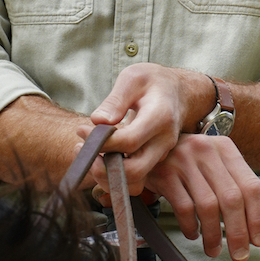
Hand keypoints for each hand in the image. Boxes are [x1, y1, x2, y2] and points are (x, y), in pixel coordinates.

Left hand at [80, 63, 209, 191]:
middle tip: (81, 148)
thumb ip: (115, 100)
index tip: (81, 130)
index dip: (101, 141)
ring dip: (105, 176)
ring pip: (133, 182)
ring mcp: (160, 155)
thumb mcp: (133, 78)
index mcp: (160, 117)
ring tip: (87, 154)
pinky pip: (134, 180)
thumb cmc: (153, 82)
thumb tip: (97, 121)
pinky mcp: (154, 162)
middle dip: (101, 166)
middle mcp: (164, 142)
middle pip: (133, 171)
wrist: (178, 92)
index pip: (129, 141)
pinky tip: (99, 158)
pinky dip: (113, 176)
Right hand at [91, 132, 259, 260]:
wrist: (146, 146)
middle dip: (238, 232)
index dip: (258, 217)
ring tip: (215, 251)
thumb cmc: (189, 164)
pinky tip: (193, 235)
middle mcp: (206, 150)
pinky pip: (183, 207)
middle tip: (240, 255)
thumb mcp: (218, 172)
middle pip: (231, 198)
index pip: (251, 186)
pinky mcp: (163, 172)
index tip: (259, 241)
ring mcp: (183, 159)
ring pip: (207, 205)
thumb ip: (245, 193)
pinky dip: (191, 226)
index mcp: (225, 149)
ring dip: (213, 235)